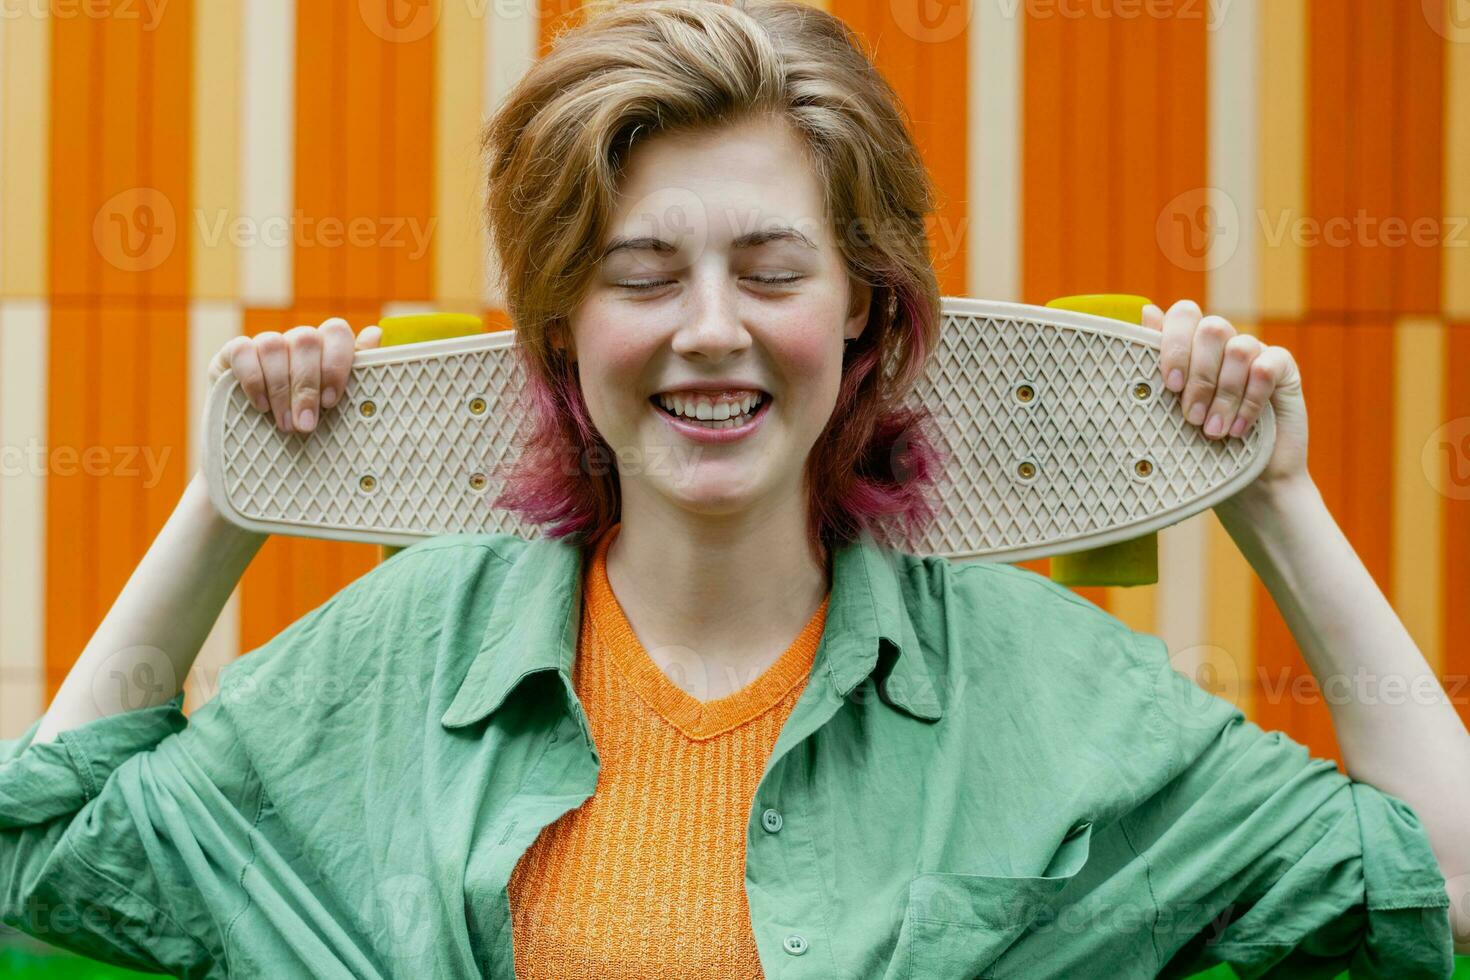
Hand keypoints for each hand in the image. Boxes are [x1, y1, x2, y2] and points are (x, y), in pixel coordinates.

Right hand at [206, 318, 381, 433]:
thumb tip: (376, 332)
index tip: (331, 401)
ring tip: (285, 425)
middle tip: (306, 425)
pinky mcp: (233, 353)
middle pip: (306, 340)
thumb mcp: (333, 405)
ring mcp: (265, 344)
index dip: (336, 363)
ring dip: (281, 389)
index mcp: (326, 348)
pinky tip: (260, 406)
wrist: (257, 448)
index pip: (336, 332)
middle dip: (306, 386)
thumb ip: (356, 373)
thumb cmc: (306, 423)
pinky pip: (243, 351)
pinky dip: (253, 379)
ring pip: (274, 345)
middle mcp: (296, 341)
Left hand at [1143, 299, 1308, 500]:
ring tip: (1213, 432)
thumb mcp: (1168, 410)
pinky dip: (1251, 400)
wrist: (1245, 484)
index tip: (1170, 384)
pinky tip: (1240, 429)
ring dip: (1224, 395)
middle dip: (1199, 375)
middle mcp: (1222, 344)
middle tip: (1190, 416)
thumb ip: (1158, 363)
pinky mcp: (1282, 368)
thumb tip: (1146, 311)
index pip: (1184, 315)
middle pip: (1211, 328)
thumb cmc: (1197, 447)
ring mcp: (1254, 353)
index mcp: (1191, 346)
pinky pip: (1266, 366)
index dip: (1174, 343)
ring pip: (1238, 348)